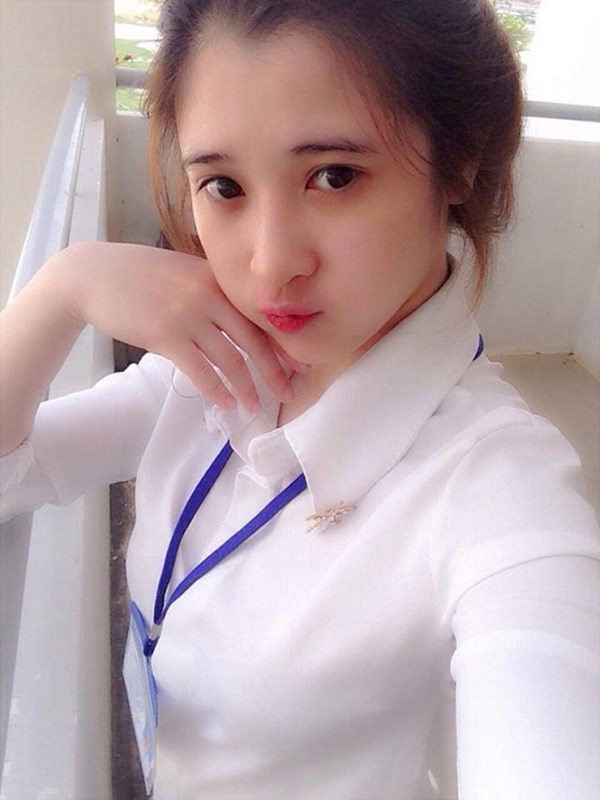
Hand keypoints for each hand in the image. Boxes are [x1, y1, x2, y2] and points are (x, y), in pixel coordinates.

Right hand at [62, 241, 300, 411]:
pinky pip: (201, 370)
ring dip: (246, 387)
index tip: (297, 364)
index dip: (279, 344)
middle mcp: (208, 295)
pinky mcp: (166, 335)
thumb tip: (232, 320)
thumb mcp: (181, 272)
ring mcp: (188, 315)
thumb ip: (209, 291)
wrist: (90, 275)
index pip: (256, 316)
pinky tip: (226, 404)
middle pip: (252, 340)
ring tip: (256, 405)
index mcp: (215, 279)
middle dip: (273, 370)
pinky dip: (217, 391)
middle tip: (288, 392)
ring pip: (230, 359)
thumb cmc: (135, 275)